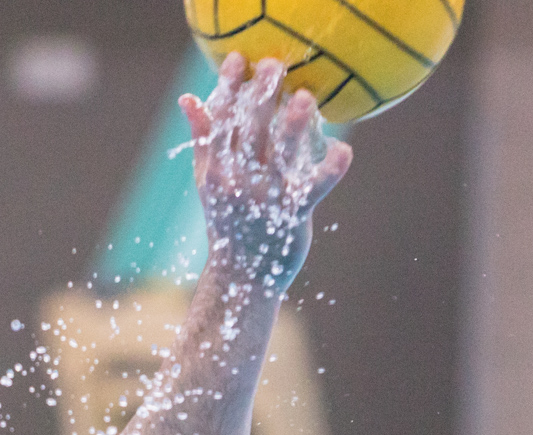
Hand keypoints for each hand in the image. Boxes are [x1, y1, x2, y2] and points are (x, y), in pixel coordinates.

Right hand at [179, 53, 352, 294]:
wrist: (241, 276)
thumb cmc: (228, 222)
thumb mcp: (208, 181)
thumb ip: (203, 139)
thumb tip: (189, 98)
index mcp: (217, 169)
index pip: (221, 121)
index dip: (228, 87)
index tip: (238, 59)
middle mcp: (239, 181)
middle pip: (250, 130)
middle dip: (261, 94)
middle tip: (275, 65)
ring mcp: (266, 198)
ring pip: (280, 155)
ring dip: (293, 125)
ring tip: (305, 97)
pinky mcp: (293, 215)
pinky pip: (314, 187)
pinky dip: (330, 168)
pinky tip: (343, 148)